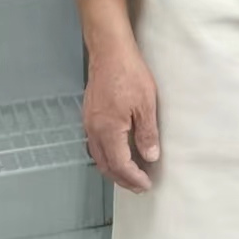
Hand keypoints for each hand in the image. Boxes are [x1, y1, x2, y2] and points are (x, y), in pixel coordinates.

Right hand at [83, 44, 159, 192]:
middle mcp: (93, 131)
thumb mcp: (146, 105)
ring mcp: (89, 123)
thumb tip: (150, 158)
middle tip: (138, 186)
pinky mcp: (89, 116)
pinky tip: (119, 154)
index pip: (120, 164)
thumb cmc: (130, 75)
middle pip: (105, 165)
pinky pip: (96, 145)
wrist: (109, 53)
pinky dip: (108, 156)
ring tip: (130, 175)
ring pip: (98, 156)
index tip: (146, 185)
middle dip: (122, 179)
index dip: (133, 178)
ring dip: (114, 169)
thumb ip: (147, 134)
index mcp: (108, 131)